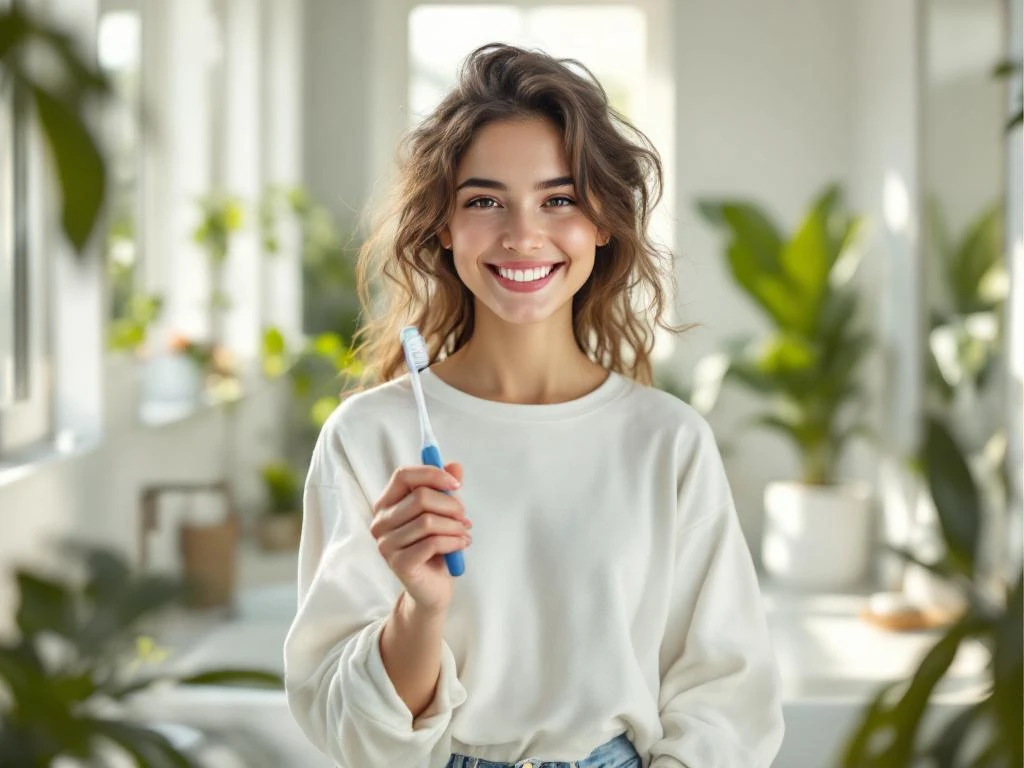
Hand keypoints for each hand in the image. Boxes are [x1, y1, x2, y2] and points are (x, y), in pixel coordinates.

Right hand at [370, 463, 470, 613]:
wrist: (432, 588)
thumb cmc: (435, 547)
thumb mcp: (442, 513)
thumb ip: (446, 488)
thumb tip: (454, 466)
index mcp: (386, 504)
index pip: (403, 475)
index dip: (432, 474)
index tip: (456, 484)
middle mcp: (380, 522)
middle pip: (420, 497)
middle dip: (451, 505)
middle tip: (464, 517)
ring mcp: (386, 544)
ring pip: (428, 521)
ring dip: (454, 526)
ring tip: (464, 532)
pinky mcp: (399, 563)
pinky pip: (432, 543)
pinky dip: (454, 541)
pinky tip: (462, 544)